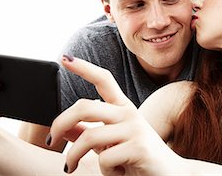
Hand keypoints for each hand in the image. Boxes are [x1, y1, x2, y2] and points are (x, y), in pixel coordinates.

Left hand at [49, 55, 183, 174]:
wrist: (171, 175)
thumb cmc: (138, 158)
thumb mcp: (110, 144)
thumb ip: (89, 133)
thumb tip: (64, 129)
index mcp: (123, 108)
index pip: (103, 80)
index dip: (84, 67)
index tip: (65, 58)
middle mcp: (129, 113)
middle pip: (85, 106)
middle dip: (60, 123)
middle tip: (50, 141)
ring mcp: (135, 129)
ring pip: (89, 136)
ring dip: (73, 156)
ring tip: (71, 168)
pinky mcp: (139, 147)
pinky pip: (105, 158)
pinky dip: (104, 170)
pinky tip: (116, 172)